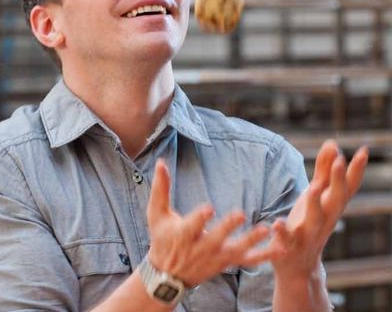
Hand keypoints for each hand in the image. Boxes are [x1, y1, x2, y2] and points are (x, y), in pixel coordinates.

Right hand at [147, 159, 278, 285]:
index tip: (209, 208)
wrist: (167, 274)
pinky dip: (264, 255)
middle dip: (227, 227)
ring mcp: (215, 257)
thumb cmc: (161, 238)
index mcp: (182, 235)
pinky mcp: (226, 263)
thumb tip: (161, 161)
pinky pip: (247, 261)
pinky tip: (280, 247)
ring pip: (235, 251)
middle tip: (240, 214)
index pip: (191, 226)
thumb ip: (161, 188)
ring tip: (265, 229)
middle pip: (215, 238)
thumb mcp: (156, 213)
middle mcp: (200, 248)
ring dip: (251, 241)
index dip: (199, 218)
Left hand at [270, 140, 368, 277]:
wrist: (299, 266)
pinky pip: (287, 240)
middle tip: (340, 160)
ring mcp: (308, 234)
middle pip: (335, 200)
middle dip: (338, 180)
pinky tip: (276, 223)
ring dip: (315, 204)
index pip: (347, 186)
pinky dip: (282, 232)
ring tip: (312, 188)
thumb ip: (323, 170)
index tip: (363, 150)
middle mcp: (324, 220)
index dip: (356, 169)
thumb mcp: (317, 195)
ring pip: (314, 220)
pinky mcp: (289, 246)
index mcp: (330, 206)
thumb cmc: (309, 223)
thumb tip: (333, 143)